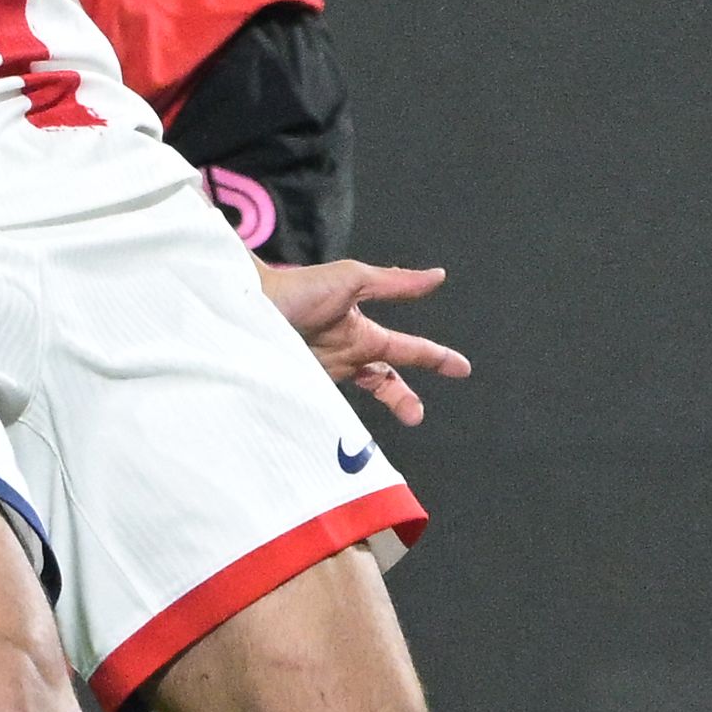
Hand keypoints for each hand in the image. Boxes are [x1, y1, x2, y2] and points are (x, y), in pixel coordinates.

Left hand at [257, 258, 469, 425]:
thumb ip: (396, 283)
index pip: (407, 350)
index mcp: (362, 333)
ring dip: (378, 408)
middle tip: (417, 415)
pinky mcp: (306, 389)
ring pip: (362, 398)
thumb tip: (438, 276)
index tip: (463, 369)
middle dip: (404, 397)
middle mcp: (348, 356)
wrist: (248, 305)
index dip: (436, 358)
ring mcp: (326, 374)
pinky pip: (330, 410)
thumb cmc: (299, 287)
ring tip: (387, 420)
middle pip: (386, 382)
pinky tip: (350, 435)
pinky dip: (342, 422)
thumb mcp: (353, 280)